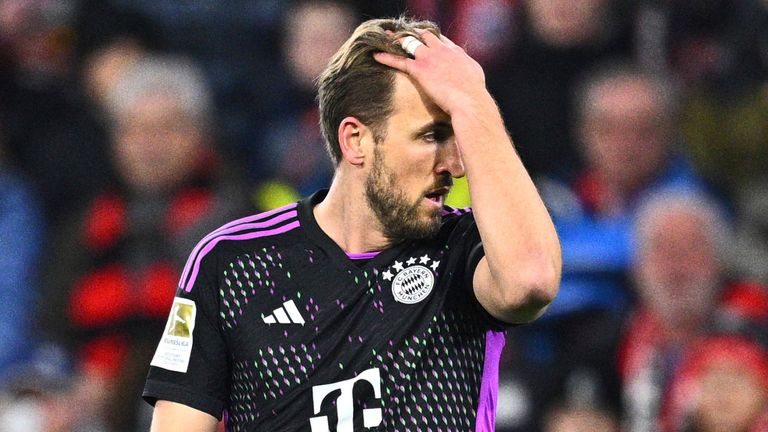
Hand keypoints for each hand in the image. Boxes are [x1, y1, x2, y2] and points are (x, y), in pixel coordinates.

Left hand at [373, 30, 489, 115]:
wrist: (470, 101)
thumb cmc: (475, 93)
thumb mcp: (474, 75)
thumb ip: (466, 68)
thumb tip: (464, 71)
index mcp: (455, 51)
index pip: (440, 39)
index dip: (430, 37)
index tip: (423, 37)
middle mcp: (442, 50)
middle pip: (424, 35)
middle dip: (413, 33)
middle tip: (403, 33)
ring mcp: (430, 58)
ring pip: (410, 43)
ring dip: (398, 40)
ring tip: (387, 39)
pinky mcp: (420, 70)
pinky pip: (399, 61)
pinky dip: (386, 57)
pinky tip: (376, 55)